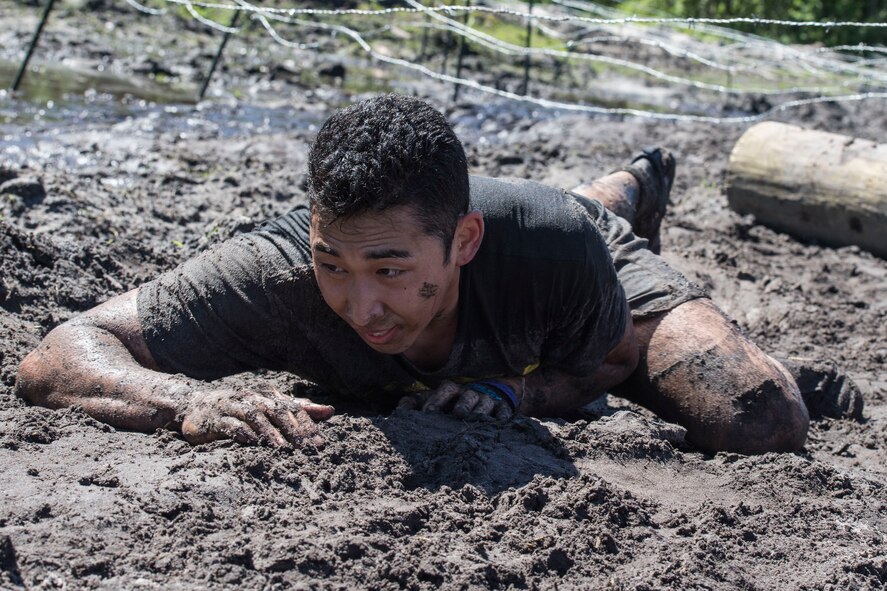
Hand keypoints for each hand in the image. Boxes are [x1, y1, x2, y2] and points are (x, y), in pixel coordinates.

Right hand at [180, 387, 334, 446]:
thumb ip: (298, 409)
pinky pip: (230, 424)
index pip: (292, 408)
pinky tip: (252, 442)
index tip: (320, 443)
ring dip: (270, 432)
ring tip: (283, 448)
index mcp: (267, 394)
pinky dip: (242, 432)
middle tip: (306, 448)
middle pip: (277, 411)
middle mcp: (252, 397)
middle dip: (293, 430)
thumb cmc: (239, 408)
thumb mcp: (270, 406)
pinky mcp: (215, 419)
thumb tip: (330, 411)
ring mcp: (232, 407)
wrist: (197, 407)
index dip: (307, 425)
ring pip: (255, 416)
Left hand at [397, 380, 513, 419]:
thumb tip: (400, 410)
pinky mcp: (503, 408)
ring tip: (475, 421)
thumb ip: (416, 403)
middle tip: (457, 415)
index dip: (437, 401)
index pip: (445, 391)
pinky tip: (499, 424)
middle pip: (467, 396)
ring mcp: (487, 400)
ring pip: (485, 404)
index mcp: (453, 390)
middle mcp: (470, 393)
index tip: (428, 414)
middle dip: (462, 404)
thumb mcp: (435, 400)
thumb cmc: (454, 401)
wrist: (488, 393)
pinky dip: (502, 417)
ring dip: (480, 412)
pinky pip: (504, 411)